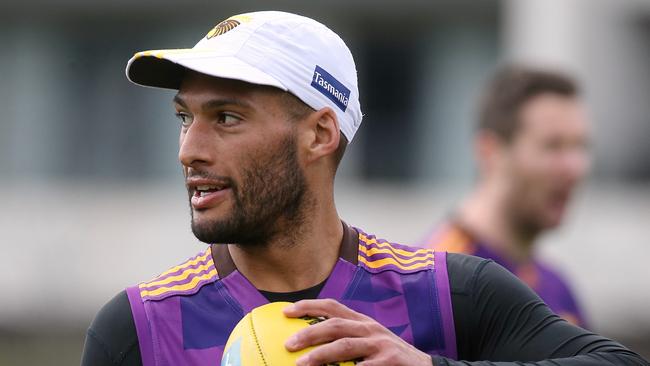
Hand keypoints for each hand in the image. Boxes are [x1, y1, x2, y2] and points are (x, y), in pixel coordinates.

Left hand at [283, 299, 432, 365]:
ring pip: (345, 345)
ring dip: (321, 354)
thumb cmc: (387, 357)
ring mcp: (380, 344)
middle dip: (309, 331)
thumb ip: (346, 339)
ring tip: (301, 364)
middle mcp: (370, 328)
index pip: (332, 306)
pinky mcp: (389, 361)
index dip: (308, 306)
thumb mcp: (368, 342)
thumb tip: (310, 343)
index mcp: (362, 321)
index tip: (285, 311)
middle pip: (335, 324)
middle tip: (287, 343)